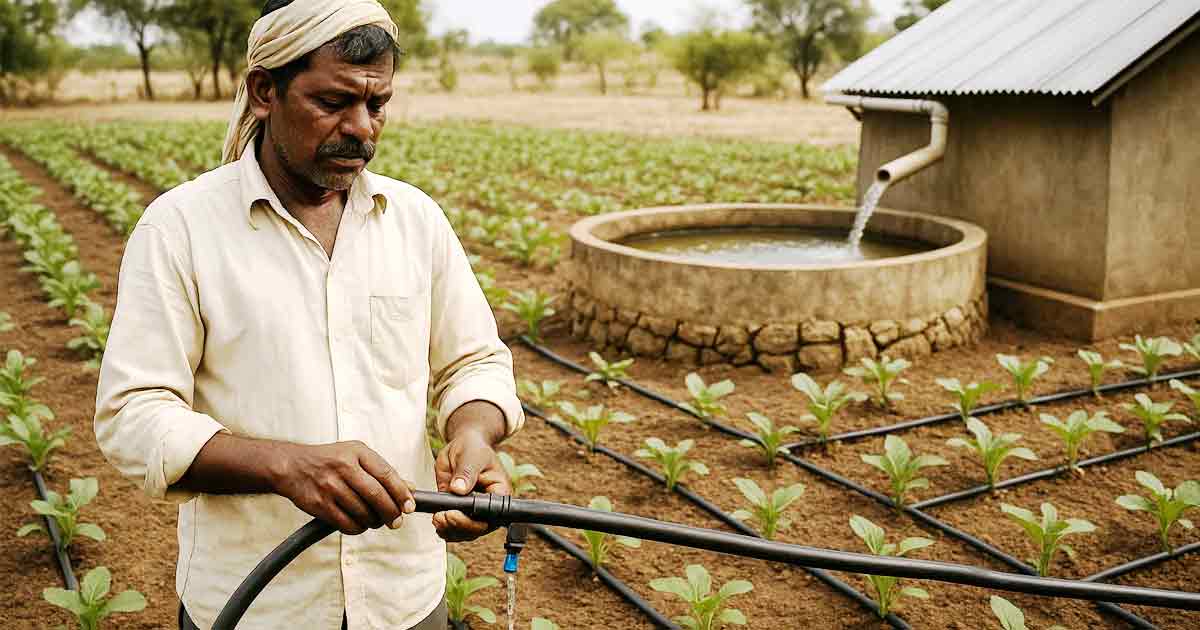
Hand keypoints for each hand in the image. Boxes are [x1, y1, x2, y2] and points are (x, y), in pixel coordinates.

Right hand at [272, 441, 416, 535]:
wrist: (292, 466)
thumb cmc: (329, 460)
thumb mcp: (356, 455)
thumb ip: (382, 470)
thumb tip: (410, 488)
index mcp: (356, 452)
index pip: (387, 474)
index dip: (401, 493)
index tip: (410, 506)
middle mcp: (343, 467)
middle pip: (377, 496)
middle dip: (392, 512)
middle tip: (397, 521)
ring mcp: (330, 486)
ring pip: (363, 512)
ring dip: (374, 522)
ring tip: (376, 520)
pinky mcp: (319, 504)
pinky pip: (346, 524)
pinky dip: (358, 528)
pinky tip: (360, 524)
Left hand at [433, 431, 511, 541]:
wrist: (463, 447)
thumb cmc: (473, 448)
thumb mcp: (471, 455)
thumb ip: (466, 472)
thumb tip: (459, 489)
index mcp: (500, 492)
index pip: (490, 514)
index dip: (472, 520)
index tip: (452, 513)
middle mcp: (490, 506)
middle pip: (478, 528)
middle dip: (458, 527)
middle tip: (441, 517)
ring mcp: (475, 511)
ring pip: (466, 533)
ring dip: (450, 530)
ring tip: (437, 519)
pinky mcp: (461, 513)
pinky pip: (456, 529)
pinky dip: (445, 529)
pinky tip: (437, 520)